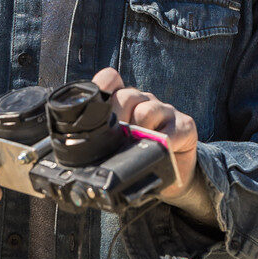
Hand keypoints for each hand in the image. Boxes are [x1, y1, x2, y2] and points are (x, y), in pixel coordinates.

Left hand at [90, 68, 198, 203]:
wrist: (170, 178)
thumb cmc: (137, 159)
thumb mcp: (114, 149)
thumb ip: (101, 141)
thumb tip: (73, 150)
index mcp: (122, 103)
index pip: (110, 80)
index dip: (103, 86)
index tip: (95, 99)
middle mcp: (143, 102)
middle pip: (126, 96)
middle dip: (117, 117)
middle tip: (115, 137)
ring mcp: (164, 111)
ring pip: (147, 110)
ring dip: (140, 130)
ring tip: (138, 146)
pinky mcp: (184, 125)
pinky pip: (173, 128)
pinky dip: (165, 141)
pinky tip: (161, 149)